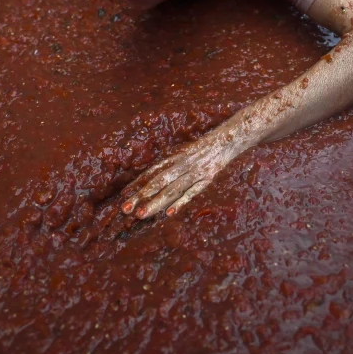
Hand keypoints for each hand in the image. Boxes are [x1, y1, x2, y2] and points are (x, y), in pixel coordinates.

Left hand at [121, 130, 248, 218]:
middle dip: (140, 196)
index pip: (151, 172)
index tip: (123, 195)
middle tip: (125, 209)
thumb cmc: (205, 148)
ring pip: (171, 189)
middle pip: (157, 182)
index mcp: (174, 157)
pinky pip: (191, 192)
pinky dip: (180, 202)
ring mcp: (193, 172)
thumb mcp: (186, 153)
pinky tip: (169, 213)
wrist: (228, 138)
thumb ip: (172, 165)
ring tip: (141, 215)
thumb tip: (153, 179)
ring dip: (155, 203)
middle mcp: (180, 164)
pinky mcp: (206, 179)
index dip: (136, 184)